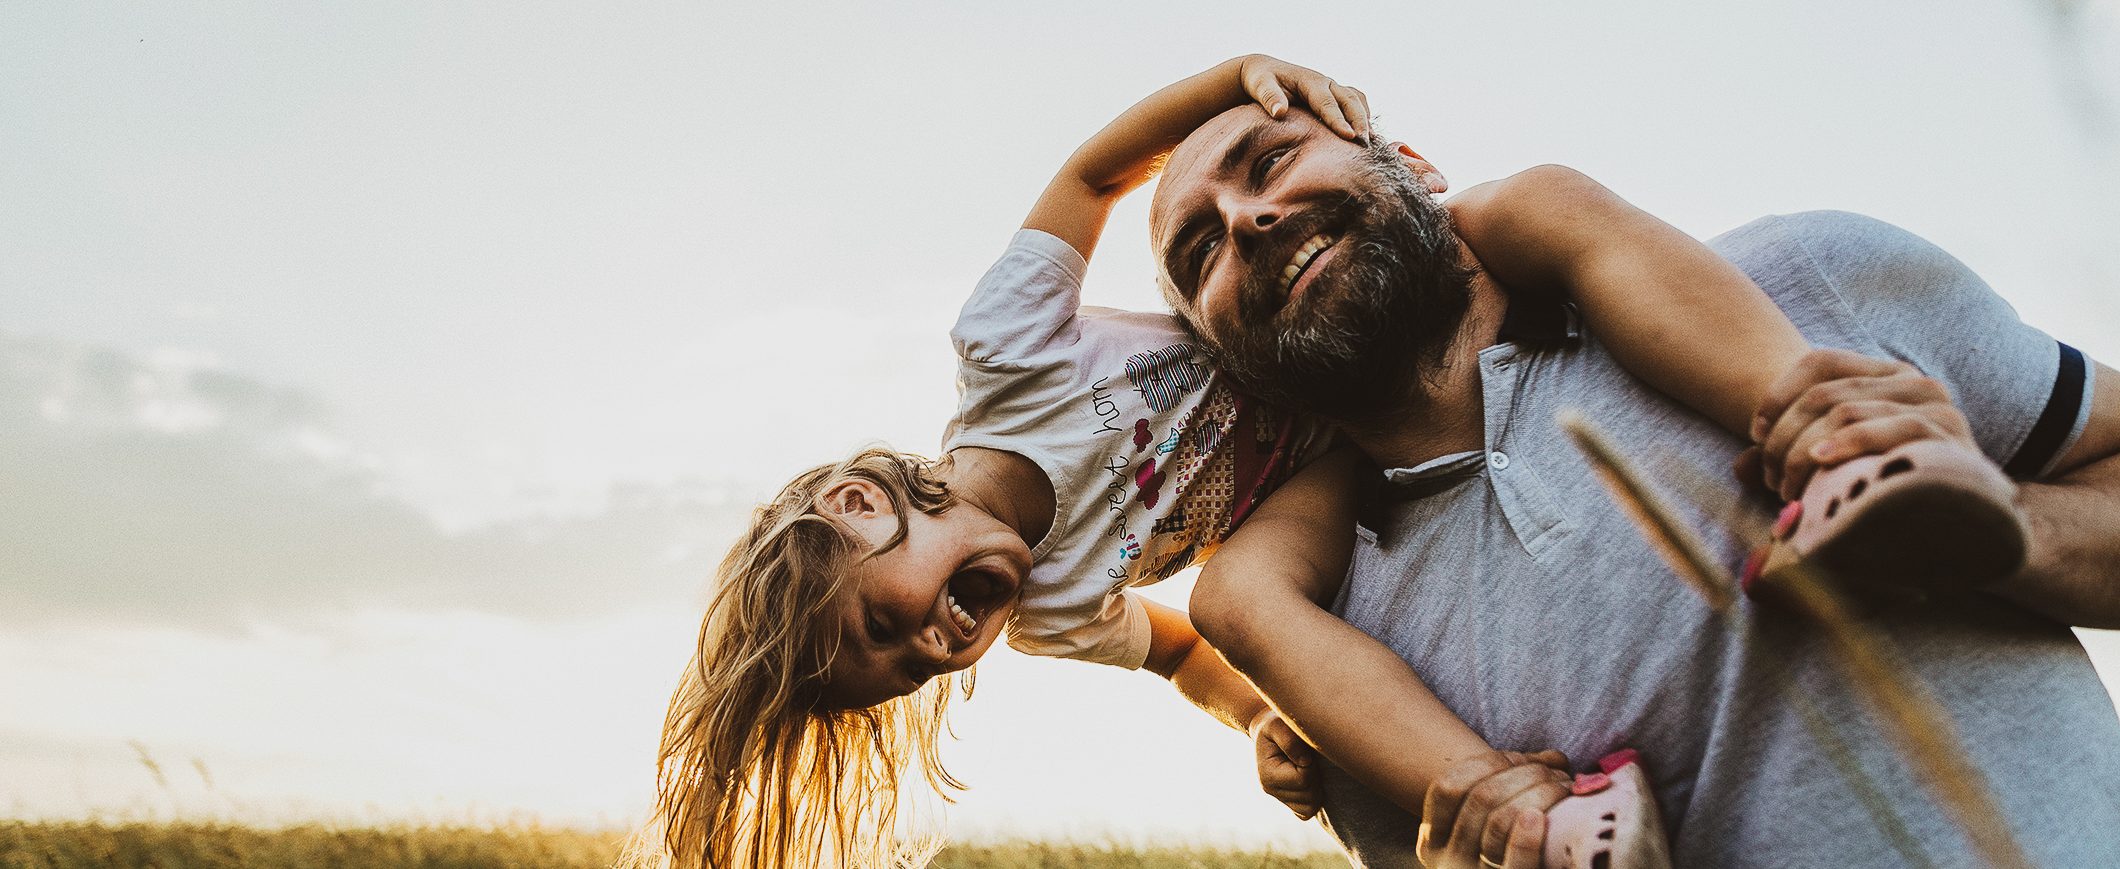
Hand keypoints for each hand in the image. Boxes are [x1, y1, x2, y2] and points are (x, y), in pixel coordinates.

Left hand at [1234, 54, 1371, 142]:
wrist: (1264, 71)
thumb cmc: (1261, 80)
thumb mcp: (1260, 86)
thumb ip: (1269, 98)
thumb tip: (1280, 112)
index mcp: (1310, 81)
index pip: (1327, 102)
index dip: (1339, 120)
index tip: (1349, 136)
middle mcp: (1326, 83)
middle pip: (1349, 101)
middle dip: (1360, 121)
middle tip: (1366, 145)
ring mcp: (1333, 88)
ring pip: (1357, 101)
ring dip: (1365, 120)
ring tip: (1373, 143)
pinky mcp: (1334, 96)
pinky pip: (1355, 104)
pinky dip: (1363, 117)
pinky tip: (1367, 136)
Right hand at [1250, 708, 1322, 818]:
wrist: (1269, 730)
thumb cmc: (1275, 724)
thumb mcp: (1278, 724)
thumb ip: (1289, 739)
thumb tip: (1306, 761)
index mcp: (1267, 774)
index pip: (1303, 779)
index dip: (1312, 765)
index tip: (1308, 751)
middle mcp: (1270, 790)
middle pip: (1309, 796)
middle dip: (1316, 776)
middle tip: (1310, 757)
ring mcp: (1280, 798)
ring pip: (1311, 807)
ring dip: (1317, 787)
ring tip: (1310, 767)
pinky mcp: (1288, 803)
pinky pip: (1307, 812)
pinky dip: (1314, 798)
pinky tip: (1310, 779)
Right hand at [1418, 750, 1570, 868]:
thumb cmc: (1511, 859)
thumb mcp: (1493, 832)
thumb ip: (1512, 792)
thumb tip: (1553, 757)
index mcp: (1434, 842)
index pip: (1447, 788)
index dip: (1484, 763)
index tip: (1518, 757)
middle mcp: (1447, 862)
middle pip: (1479, 797)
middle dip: (1521, 772)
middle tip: (1554, 771)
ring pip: (1499, 819)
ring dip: (1537, 791)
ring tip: (1563, 787)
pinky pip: (1513, 860)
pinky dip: (1526, 835)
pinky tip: (1539, 817)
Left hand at [1745, 348, 1977, 499]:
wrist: (1965, 523)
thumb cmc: (1886, 489)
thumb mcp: (1832, 466)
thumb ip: (1786, 458)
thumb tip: (1740, 468)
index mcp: (1882, 376)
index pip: (1819, 362)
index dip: (1777, 395)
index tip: (1754, 434)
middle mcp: (1911, 381)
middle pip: (1824, 392)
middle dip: (1784, 437)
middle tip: (1772, 479)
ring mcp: (1935, 405)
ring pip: (1846, 411)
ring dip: (1805, 451)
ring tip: (1790, 489)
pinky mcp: (1951, 434)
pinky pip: (1894, 427)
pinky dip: (1850, 443)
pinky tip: (1822, 462)